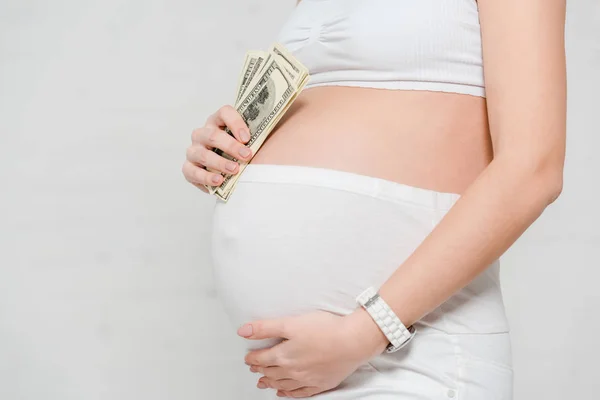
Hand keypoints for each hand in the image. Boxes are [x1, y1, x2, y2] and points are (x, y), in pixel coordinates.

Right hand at [182, 105, 252, 192]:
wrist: (226, 175)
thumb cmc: (239, 154)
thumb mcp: (249, 143)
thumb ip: (260, 133)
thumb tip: (292, 119)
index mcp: (218, 121)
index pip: (224, 113)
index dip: (236, 122)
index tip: (248, 137)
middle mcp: (202, 133)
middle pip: (212, 135)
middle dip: (230, 146)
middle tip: (247, 155)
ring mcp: (194, 150)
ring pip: (202, 153)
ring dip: (219, 162)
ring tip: (235, 170)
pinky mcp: (188, 168)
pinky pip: (191, 171)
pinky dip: (205, 177)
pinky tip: (218, 181)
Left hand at [238, 308, 388, 397]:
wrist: (352, 342)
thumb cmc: (325, 330)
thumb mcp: (290, 323)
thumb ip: (265, 328)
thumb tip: (243, 331)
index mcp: (283, 355)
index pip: (261, 359)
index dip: (252, 358)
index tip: (248, 357)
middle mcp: (292, 371)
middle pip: (270, 372)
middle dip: (260, 370)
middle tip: (254, 369)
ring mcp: (306, 380)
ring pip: (282, 384)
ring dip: (271, 383)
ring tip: (263, 383)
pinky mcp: (320, 384)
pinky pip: (300, 393)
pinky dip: (289, 394)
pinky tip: (284, 393)